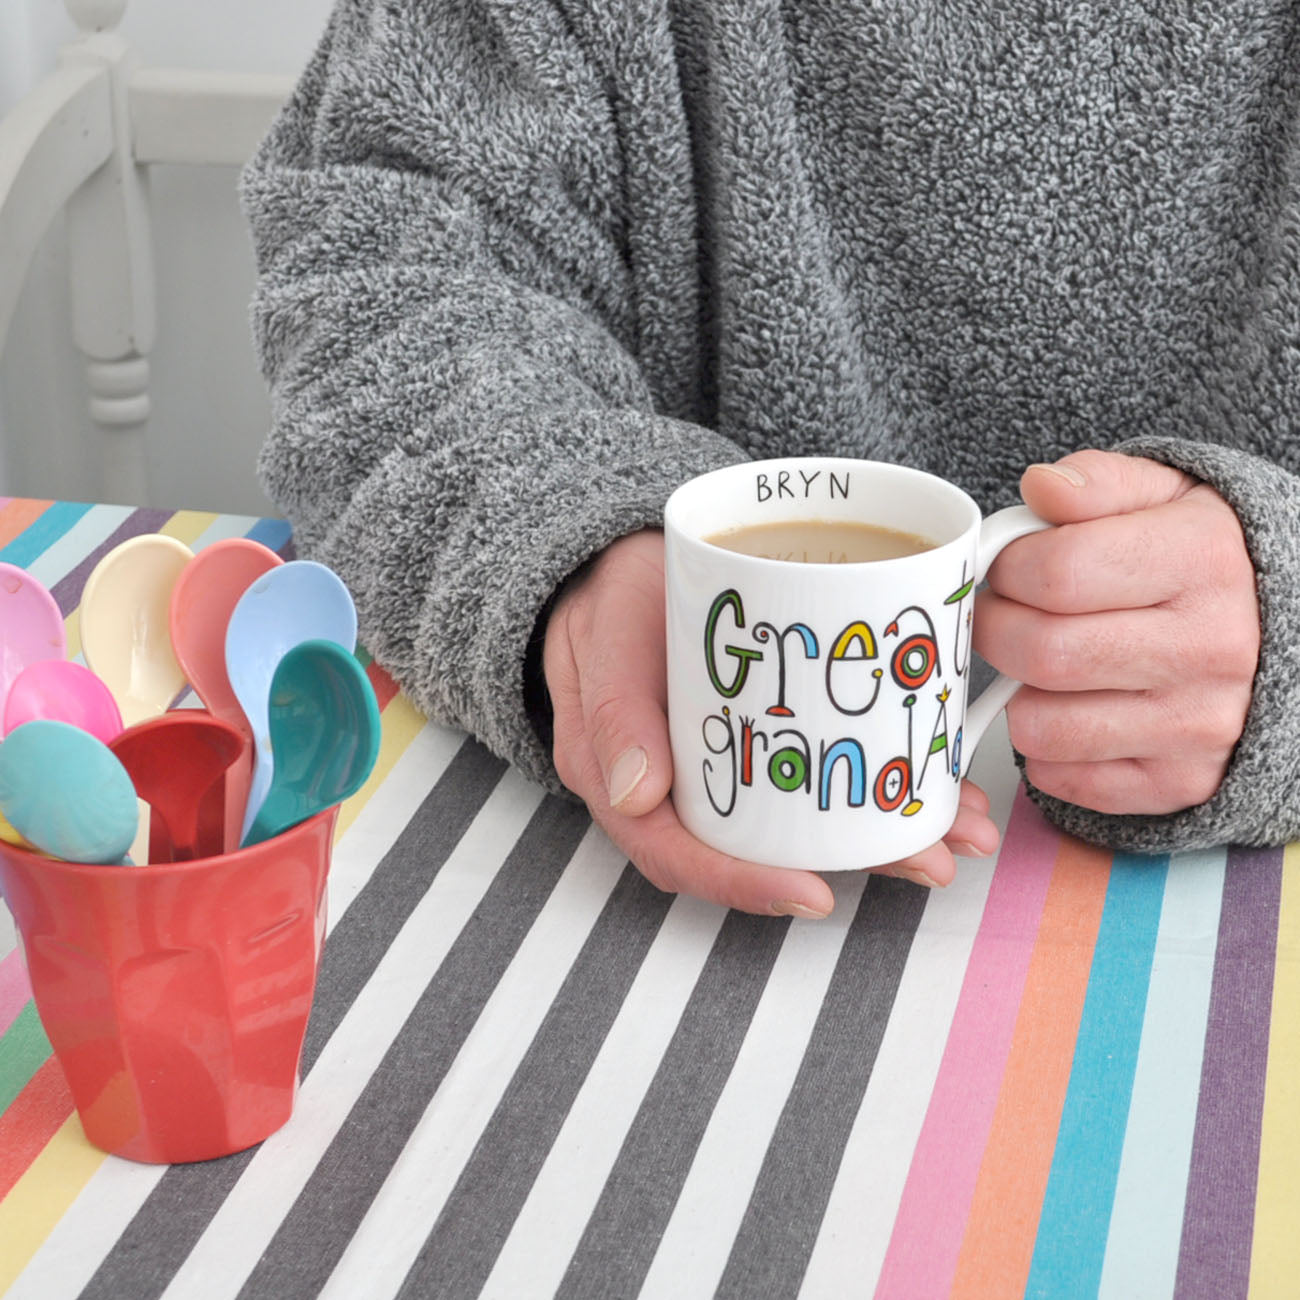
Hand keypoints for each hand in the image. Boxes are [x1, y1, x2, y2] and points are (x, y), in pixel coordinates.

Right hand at [543, 530, 999, 914]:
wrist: (630, 567)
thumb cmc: (611, 606)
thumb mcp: (605, 642)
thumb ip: (614, 713)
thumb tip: (635, 794)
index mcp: (636, 790)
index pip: (684, 855)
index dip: (747, 883)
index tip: (813, 892)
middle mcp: (690, 791)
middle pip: (769, 847)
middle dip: (858, 861)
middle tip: (930, 859)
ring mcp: (737, 764)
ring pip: (812, 814)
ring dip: (890, 827)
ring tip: (962, 824)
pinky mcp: (774, 732)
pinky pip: (826, 765)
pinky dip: (885, 774)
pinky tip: (939, 770)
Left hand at [974, 450, 1259, 813]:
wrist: (1286, 633)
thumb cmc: (1205, 561)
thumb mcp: (1167, 496)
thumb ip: (1098, 483)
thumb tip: (1041, 487)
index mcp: (1203, 562)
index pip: (1059, 572)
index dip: (1007, 569)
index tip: (1006, 568)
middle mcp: (1210, 649)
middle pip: (1043, 652)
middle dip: (995, 631)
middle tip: (1000, 616)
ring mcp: (1200, 725)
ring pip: (1042, 726)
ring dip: (1018, 695)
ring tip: (1041, 663)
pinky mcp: (1182, 782)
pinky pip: (1064, 779)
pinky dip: (1046, 750)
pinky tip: (1071, 709)